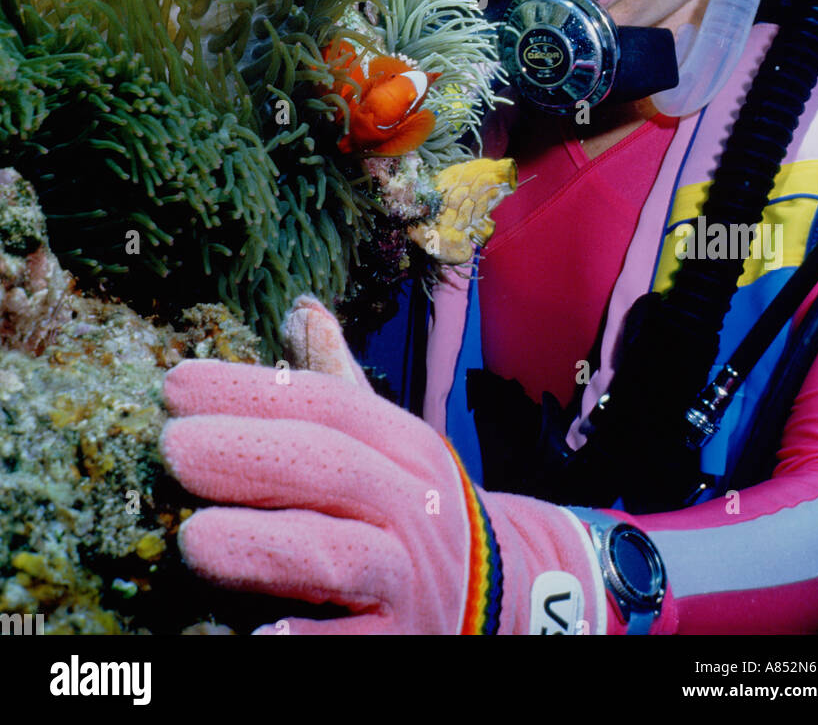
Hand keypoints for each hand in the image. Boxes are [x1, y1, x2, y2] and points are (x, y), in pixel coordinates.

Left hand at [161, 299, 616, 634]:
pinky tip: (259, 637)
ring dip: (269, 546)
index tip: (176, 385)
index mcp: (402, 446)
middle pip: (333, 468)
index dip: (252, 390)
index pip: (326, 406)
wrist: (510, 599)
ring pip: (344, 554)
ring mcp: (413, 579)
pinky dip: (310, 640)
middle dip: (251, 455)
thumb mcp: (388, 446)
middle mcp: (414, 505)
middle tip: (172, 448)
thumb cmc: (416, 511)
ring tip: (193, 539)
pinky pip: (358, 643)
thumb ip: (336, 384)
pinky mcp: (408, 644)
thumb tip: (298, 308)